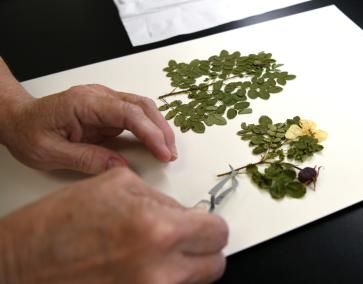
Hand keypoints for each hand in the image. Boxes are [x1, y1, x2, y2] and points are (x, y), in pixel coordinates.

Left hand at [0, 84, 176, 173]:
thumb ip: (87, 159)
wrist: (18, 119)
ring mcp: (104, 101)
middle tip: (170, 153)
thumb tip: (120, 167)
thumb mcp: (51, 153)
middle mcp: (98, 97)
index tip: (163, 152)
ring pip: (142, 108)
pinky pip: (134, 115)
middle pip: (141, 106)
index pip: (128, 113)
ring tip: (167, 150)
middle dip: (161, 129)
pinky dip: (149, 128)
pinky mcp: (107, 110)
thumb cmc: (28, 132)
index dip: (150, 132)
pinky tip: (156, 142)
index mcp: (84, 103)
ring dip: (158, 127)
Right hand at [0, 168, 227, 283]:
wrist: (22, 264)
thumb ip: (161, 198)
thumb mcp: (117, 186)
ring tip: (156, 251)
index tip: (202, 223)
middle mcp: (159, 269)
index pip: (216, 231)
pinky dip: (165, 278)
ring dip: (185, 265)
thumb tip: (185, 211)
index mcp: (157, 230)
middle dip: (204, 247)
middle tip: (185, 238)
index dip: (210, 224)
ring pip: (195, 281)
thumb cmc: (58, 224)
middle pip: (215, 264)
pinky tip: (141, 265)